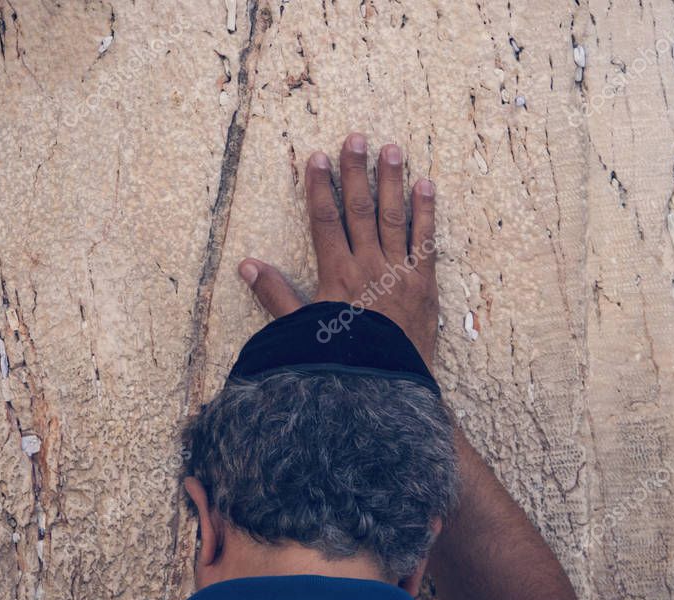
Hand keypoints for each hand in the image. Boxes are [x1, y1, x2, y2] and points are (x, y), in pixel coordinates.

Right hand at [238, 133, 439, 366]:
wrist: (384, 388)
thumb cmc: (339, 362)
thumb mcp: (299, 333)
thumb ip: (275, 297)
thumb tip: (247, 266)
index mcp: (337, 274)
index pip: (325, 220)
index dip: (320, 186)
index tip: (317, 156)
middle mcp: (368, 265)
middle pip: (359, 209)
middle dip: (356, 171)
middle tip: (357, 137)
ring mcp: (399, 272)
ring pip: (394, 217)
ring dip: (392, 181)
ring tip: (393, 149)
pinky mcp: (424, 285)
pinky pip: (426, 242)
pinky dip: (427, 213)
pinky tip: (427, 186)